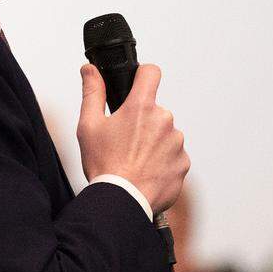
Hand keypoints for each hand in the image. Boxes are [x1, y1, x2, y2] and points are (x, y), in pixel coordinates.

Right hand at [77, 64, 188, 214]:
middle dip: (143, 122)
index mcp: (141, 107)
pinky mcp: (183, 163)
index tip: (137, 85)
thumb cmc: (104, 166)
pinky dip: (162, 162)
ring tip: (134, 161)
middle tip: (125, 142)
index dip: (143, 76)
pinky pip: (173, 156)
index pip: (151, 73)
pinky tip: (146, 172)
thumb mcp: (89, 126)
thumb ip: (92, 92)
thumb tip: (89, 70)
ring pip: (165, 134)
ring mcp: (176, 142)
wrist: (122, 202)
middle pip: (155, 111)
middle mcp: (164, 121)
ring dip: (153, 143)